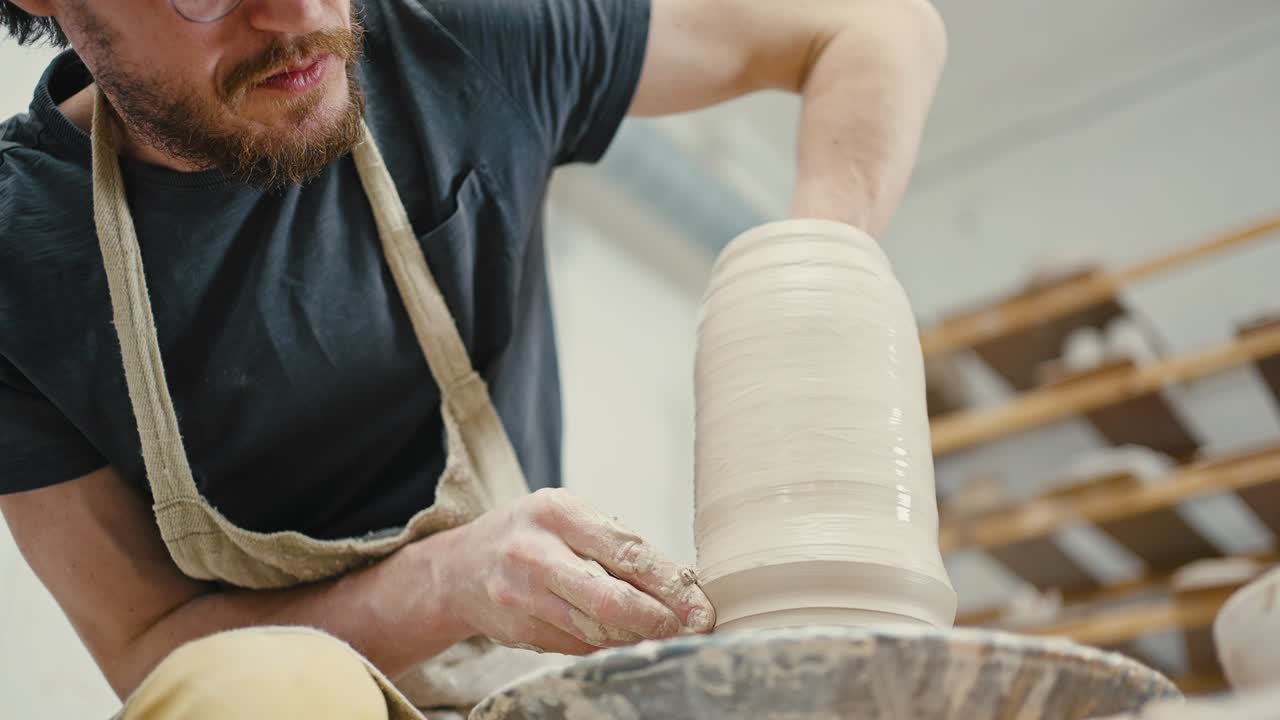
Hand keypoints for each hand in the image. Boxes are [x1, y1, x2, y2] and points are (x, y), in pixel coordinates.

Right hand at [438, 488, 714, 654]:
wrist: (458, 569)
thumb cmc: (528, 535)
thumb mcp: (565, 515)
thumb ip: (613, 541)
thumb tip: (676, 582)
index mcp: (556, 513)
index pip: (624, 551)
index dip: (667, 583)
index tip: (698, 603)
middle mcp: (535, 555)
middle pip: (608, 600)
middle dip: (657, 619)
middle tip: (692, 628)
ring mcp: (523, 598)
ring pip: (596, 630)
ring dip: (639, 637)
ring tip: (670, 634)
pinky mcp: (520, 632)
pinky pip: (578, 645)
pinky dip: (610, 644)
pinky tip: (631, 639)